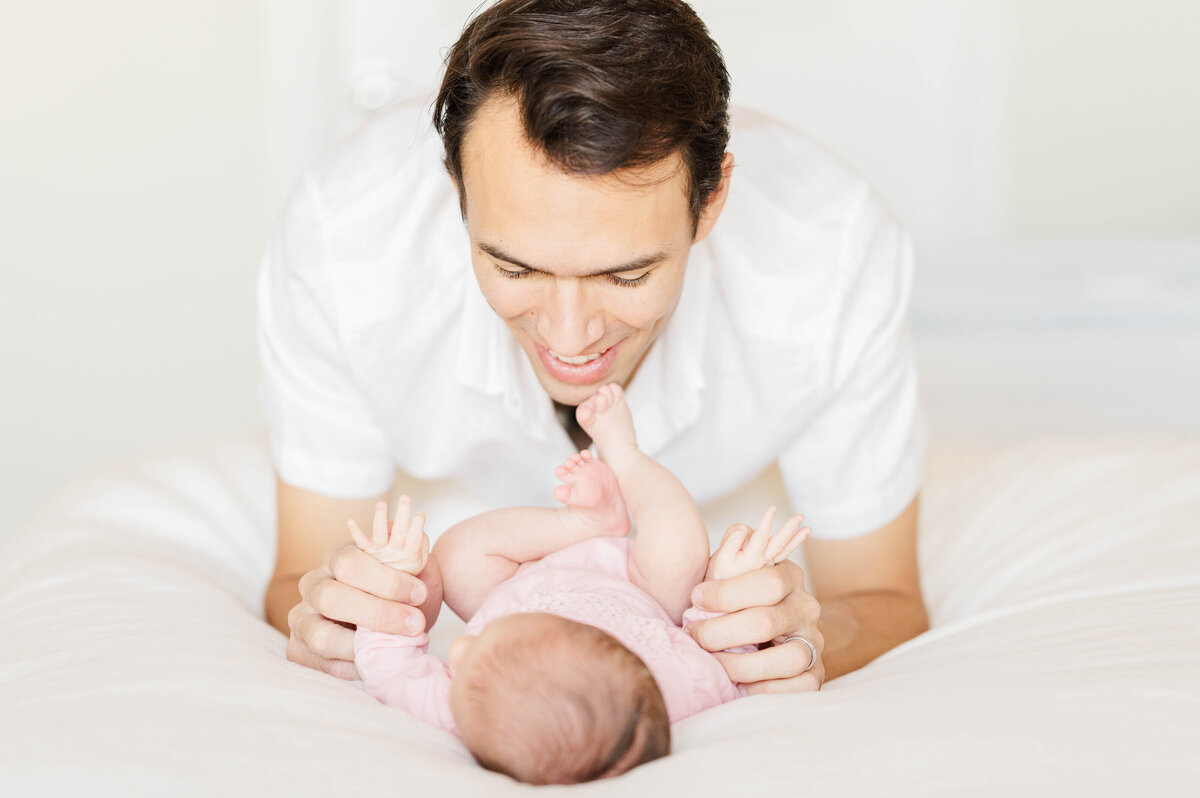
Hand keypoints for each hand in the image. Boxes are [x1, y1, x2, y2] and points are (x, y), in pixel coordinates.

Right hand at [285, 538, 436, 680]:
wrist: (383, 624)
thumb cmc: (399, 594)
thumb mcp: (412, 572)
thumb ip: (415, 557)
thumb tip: (419, 538)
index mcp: (337, 558)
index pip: (350, 563)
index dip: (386, 580)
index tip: (419, 594)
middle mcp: (313, 586)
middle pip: (331, 598)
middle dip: (378, 614)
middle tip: (414, 624)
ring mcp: (301, 620)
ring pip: (320, 637)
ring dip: (363, 647)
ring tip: (395, 649)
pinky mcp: (300, 650)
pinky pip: (321, 665)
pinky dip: (353, 669)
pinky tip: (377, 663)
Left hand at [347, 496, 429, 574]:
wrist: (388, 589)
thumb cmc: (407, 568)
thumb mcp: (422, 559)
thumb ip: (422, 542)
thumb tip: (417, 526)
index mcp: (411, 555)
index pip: (415, 538)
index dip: (418, 525)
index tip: (420, 513)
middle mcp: (395, 552)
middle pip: (400, 531)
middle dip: (403, 513)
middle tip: (405, 498)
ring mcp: (380, 552)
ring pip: (380, 533)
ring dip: (380, 517)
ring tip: (381, 504)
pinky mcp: (367, 551)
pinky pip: (360, 541)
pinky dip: (355, 531)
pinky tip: (350, 521)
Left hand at [688, 529, 824, 691]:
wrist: (762, 637)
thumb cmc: (735, 601)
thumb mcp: (729, 574)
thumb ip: (729, 556)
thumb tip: (738, 532)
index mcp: (789, 576)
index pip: (768, 581)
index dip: (728, 592)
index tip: (696, 599)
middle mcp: (807, 608)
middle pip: (768, 622)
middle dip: (721, 631)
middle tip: (694, 636)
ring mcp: (814, 643)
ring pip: (788, 658)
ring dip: (741, 665)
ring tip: (714, 664)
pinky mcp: (815, 675)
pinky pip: (799, 688)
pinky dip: (765, 690)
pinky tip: (739, 687)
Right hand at [707, 506, 808, 580]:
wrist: (722, 603)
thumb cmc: (718, 578)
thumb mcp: (719, 558)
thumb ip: (733, 539)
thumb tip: (746, 529)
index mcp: (751, 560)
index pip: (761, 537)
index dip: (767, 522)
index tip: (773, 508)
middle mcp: (763, 563)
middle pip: (779, 543)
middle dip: (789, 529)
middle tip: (801, 516)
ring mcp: (767, 567)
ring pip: (784, 550)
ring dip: (796, 539)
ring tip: (808, 529)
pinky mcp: (766, 568)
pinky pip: (781, 555)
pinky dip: (790, 547)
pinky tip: (796, 540)